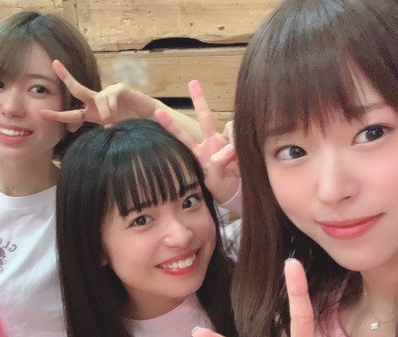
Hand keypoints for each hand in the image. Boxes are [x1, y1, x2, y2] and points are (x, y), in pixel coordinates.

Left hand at [39, 60, 157, 131]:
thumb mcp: (109, 133)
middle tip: (55, 64)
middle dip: (65, 76)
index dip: (57, 115)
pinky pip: (108, 98)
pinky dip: (111, 108)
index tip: (42, 114)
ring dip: (105, 113)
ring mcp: (109, 93)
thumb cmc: (130, 127)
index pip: (72, 114)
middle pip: (77, 89)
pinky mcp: (120, 88)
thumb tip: (78, 132)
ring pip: (97, 100)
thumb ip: (95, 134)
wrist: (151, 121)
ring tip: (115, 120)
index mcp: (93, 113)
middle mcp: (98, 101)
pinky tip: (118, 114)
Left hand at [155, 80, 239, 204]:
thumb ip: (216, 168)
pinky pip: (238, 132)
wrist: (241, 195)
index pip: (182, 136)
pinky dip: (240, 140)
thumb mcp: (215, 185)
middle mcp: (211, 144)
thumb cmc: (224, 192)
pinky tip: (241, 154)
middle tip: (192, 82)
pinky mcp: (239, 142)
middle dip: (199, 99)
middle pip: (204, 117)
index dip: (170, 125)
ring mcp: (226, 141)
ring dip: (232, 137)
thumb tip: (227, 149)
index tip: (156, 111)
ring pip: (228, 125)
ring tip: (235, 158)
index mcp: (199, 154)